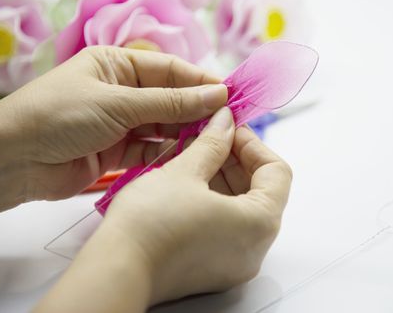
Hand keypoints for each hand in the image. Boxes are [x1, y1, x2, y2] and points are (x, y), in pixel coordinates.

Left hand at [0, 46, 226, 218]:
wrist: (14, 160)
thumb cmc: (61, 116)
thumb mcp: (119, 103)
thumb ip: (170, 103)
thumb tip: (217, 94)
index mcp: (117, 65)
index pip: (169, 70)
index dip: (200, 82)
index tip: (230, 96)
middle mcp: (121, 92)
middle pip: (169, 99)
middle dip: (196, 111)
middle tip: (228, 124)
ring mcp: (119, 123)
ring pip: (162, 127)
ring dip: (184, 134)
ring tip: (214, 143)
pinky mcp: (116, 152)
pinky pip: (149, 151)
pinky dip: (166, 155)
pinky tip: (187, 159)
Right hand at [36, 107, 292, 311]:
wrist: (116, 270)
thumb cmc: (150, 224)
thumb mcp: (185, 171)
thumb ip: (213, 142)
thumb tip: (226, 121)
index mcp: (259, 223)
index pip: (276, 172)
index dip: (252, 143)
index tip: (229, 129)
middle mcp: (255, 248)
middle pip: (261, 190)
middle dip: (236, 159)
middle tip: (211, 138)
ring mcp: (235, 262)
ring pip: (242, 208)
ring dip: (224, 178)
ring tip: (196, 157)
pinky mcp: (214, 268)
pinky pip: (227, 227)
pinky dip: (215, 201)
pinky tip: (189, 183)